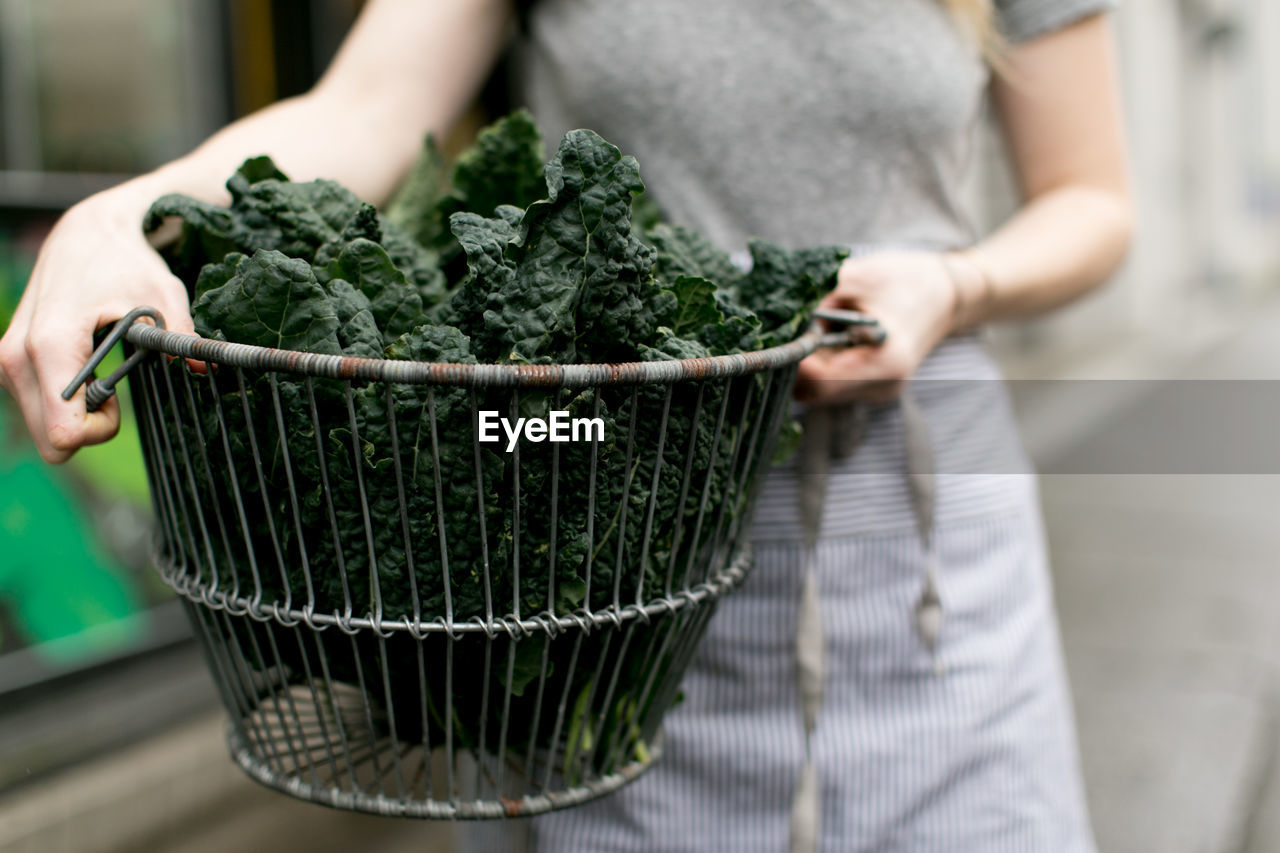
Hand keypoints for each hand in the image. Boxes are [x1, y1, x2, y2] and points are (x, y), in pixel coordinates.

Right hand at [0, 184, 194, 462]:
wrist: (85, 234)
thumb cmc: (125, 264)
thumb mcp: (161, 296)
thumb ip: (181, 337)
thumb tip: (207, 367)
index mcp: (52, 345)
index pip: (64, 431)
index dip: (102, 428)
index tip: (120, 396)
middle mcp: (17, 357)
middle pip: (51, 441)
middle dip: (90, 426)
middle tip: (113, 386)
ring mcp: (8, 361)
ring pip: (42, 428)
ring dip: (78, 412)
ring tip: (100, 368)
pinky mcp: (9, 362)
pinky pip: (38, 407)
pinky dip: (66, 399)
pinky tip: (84, 367)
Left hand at [794, 250, 957, 405]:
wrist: (947, 292)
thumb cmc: (905, 279)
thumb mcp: (858, 276)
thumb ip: (816, 297)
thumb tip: (776, 312)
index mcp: (884, 362)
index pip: (819, 381)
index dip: (791, 358)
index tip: (778, 333)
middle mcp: (883, 386)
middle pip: (815, 392)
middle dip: (795, 361)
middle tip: (787, 329)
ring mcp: (879, 392)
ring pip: (820, 392)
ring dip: (807, 363)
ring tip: (816, 328)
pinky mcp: (874, 388)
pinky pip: (833, 386)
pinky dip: (821, 364)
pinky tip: (829, 338)